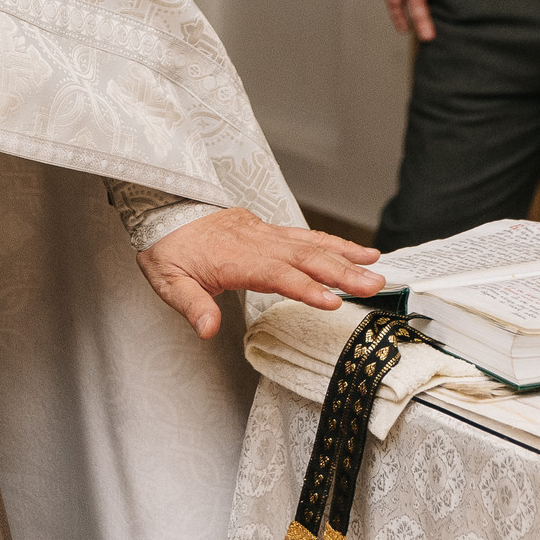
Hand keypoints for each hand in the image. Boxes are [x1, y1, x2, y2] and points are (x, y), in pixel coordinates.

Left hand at [137, 208, 384, 338]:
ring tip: (377, 269)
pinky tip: (356, 251)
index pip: (276, 274)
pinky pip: (306, 236)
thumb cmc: (167, 247)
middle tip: (374, 287)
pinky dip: (333, 243)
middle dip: (341, 273)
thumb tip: (208, 330)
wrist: (162, 209)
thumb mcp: (167, 280)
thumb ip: (191, 306)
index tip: (332, 301)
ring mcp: (265, 234)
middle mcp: (256, 242)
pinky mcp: (269, 230)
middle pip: (304, 257)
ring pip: (311, 244)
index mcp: (234, 257)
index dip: (305, 288)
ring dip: (346, 257)